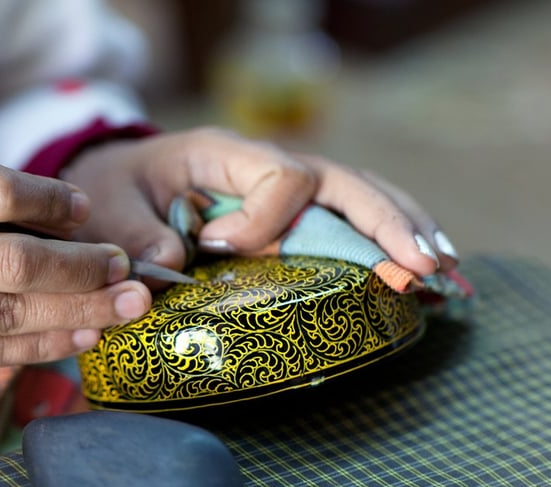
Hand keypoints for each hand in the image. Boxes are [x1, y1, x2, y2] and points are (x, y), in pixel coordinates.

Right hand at [0, 164, 150, 401]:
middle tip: (128, 269)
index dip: (50, 199)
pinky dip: (44, 346)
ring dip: (80, 311)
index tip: (85, 209)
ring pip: (10, 314)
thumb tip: (55, 220)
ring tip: (125, 306)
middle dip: (84, 267)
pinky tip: (82, 337)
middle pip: (14, 260)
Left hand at [61, 127, 457, 284]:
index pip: (279, 177)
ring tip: (440, 267)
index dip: (263, 220)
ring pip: (357, 195)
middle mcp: (266, 166)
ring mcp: (286, 188)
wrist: (117, 179)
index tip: (218, 249)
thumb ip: (134, 234)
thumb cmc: (116, 189)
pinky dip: (385, 235)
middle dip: (382, 222)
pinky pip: (345, 217)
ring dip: (400, 227)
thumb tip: (170, 268)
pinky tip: (420, 261)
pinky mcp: (290, 213)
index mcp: (225, 154)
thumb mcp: (110, 206)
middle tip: (418, 264)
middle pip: (341, 181)